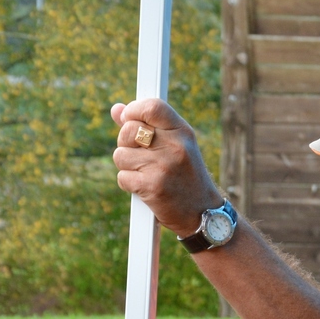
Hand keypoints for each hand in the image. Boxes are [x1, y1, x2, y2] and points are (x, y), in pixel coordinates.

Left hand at [111, 99, 222, 236]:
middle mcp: (175, 146)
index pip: (152, 106)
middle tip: (142, 156)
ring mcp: (164, 166)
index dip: (133, 111)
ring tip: (148, 174)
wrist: (202, 212)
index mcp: (182, 132)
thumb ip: (146, 125)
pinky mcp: (152, 186)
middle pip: (128, 130)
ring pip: (120, 155)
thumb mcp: (174, 145)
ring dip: (128, 166)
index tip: (128, 119)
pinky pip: (122, 177)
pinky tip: (147, 188)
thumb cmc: (185, 176)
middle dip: (126, 143)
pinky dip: (130, 184)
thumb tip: (117, 109)